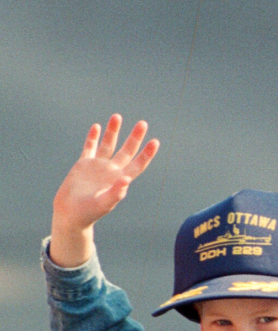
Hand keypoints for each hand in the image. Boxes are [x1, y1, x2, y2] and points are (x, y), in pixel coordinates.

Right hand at [50, 114, 158, 266]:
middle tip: (143, 123)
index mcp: (120, 180)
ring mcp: (98, 166)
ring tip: (117, 116)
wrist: (70, 214)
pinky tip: (97, 126)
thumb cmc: (89, 213)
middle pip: (127, 150)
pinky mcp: (83, 164)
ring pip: (108, 145)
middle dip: (135, 137)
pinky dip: (93, 137)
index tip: (155, 141)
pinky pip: (90, 147)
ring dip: (113, 131)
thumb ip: (115, 193)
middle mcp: (112, 171)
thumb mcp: (103, 204)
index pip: (138, 164)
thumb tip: (126, 180)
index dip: (147, 154)